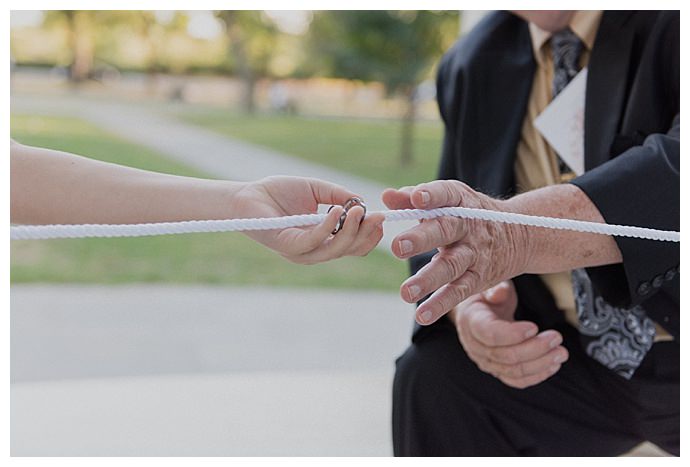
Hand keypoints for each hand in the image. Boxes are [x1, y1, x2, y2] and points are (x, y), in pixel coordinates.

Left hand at [234, 176, 383, 263]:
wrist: (246, 195)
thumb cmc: (278, 192)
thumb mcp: (316, 190)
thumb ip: (338, 195)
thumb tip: (361, 202)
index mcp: (323, 239)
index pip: (354, 246)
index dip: (370, 235)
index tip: (381, 217)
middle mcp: (314, 250)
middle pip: (350, 250)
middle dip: (367, 234)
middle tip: (378, 215)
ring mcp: (302, 252)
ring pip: (336, 249)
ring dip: (352, 230)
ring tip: (359, 210)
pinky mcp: (289, 246)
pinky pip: (315, 240)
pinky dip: (329, 226)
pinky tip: (337, 211)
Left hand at [382, 180, 529, 324]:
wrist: (517, 236)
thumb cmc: (467, 215)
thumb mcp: (447, 201)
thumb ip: (414, 198)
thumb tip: (387, 197)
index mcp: (459, 201)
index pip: (446, 194)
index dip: (432, 195)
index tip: (416, 198)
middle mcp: (468, 226)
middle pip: (445, 230)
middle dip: (421, 239)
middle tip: (397, 247)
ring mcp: (474, 254)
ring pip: (451, 266)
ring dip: (428, 280)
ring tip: (406, 293)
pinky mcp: (477, 278)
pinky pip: (458, 292)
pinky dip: (440, 304)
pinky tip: (422, 315)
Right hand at [449, 281, 568, 388]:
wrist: (477, 311)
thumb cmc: (485, 296)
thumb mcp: (488, 285)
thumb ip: (495, 288)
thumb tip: (499, 292)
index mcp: (471, 321)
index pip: (489, 334)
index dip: (513, 334)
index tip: (534, 327)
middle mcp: (475, 345)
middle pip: (505, 356)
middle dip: (535, 349)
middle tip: (556, 337)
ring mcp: (485, 361)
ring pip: (513, 371)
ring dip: (541, 364)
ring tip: (560, 352)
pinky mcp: (497, 370)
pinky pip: (516, 380)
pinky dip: (536, 376)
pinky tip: (552, 365)